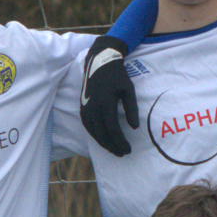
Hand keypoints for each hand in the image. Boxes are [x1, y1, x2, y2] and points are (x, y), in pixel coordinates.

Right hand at [78, 36, 138, 156]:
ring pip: (93, 132)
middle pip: (102, 134)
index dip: (120, 142)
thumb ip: (131, 109)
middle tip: (122, 153)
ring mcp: (86, 108)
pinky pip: (87, 126)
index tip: (128, 149)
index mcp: (106, 104)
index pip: (113, 130)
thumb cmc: (117, 76)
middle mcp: (94, 108)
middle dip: (112, 146)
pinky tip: (101, 139)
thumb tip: (134, 127)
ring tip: (113, 149)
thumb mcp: (128, 90)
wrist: (99, 63)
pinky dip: (94, 135)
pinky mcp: (82, 107)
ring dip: (103, 143)